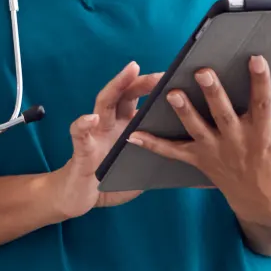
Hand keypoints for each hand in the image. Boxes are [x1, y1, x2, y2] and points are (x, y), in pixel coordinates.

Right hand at [48, 61, 164, 218]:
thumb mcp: (140, 166)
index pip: (139, 100)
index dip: (155, 88)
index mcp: (126, 127)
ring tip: (129, 72)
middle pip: (124, 94)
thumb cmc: (111, 181)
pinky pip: (79, 134)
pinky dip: (83, 125)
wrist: (81, 198)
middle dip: (141, 81)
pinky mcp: (81, 150)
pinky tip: (91, 119)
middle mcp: (110, 124)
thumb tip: (191, 153)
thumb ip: (157, 154)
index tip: (176, 79)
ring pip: (103, 103)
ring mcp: (95, 134)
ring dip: (116, 86)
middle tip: (161, 74)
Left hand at [127, 55, 270, 227]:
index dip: (260, 81)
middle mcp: (238, 140)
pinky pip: (173, 153)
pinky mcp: (200, 160)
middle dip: (214, 93)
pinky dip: (153, 145)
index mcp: (264, 131)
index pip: (263, 102)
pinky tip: (133, 134)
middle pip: (224, 113)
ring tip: (170, 92)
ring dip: (183, 112)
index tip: (256, 58)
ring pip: (197, 128)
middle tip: (203, 72)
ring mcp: (217, 151)